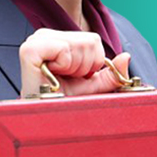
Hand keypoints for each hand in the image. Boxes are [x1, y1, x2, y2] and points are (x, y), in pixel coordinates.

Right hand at [17, 28, 131, 98]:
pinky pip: (64, 49)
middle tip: (67, 79)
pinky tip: (52, 76)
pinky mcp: (29, 49)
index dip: (92, 63)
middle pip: (89, 40)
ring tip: (59, 79)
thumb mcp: (92, 87)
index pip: (93, 39)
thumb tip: (126, 57)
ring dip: (76, 68)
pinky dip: (65, 66)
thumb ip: (110, 73)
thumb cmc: (63, 102)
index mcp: (57, 39)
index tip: (75, 77)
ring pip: (81, 44)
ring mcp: (35, 40)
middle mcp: (45, 35)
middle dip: (85, 66)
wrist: (45, 121)